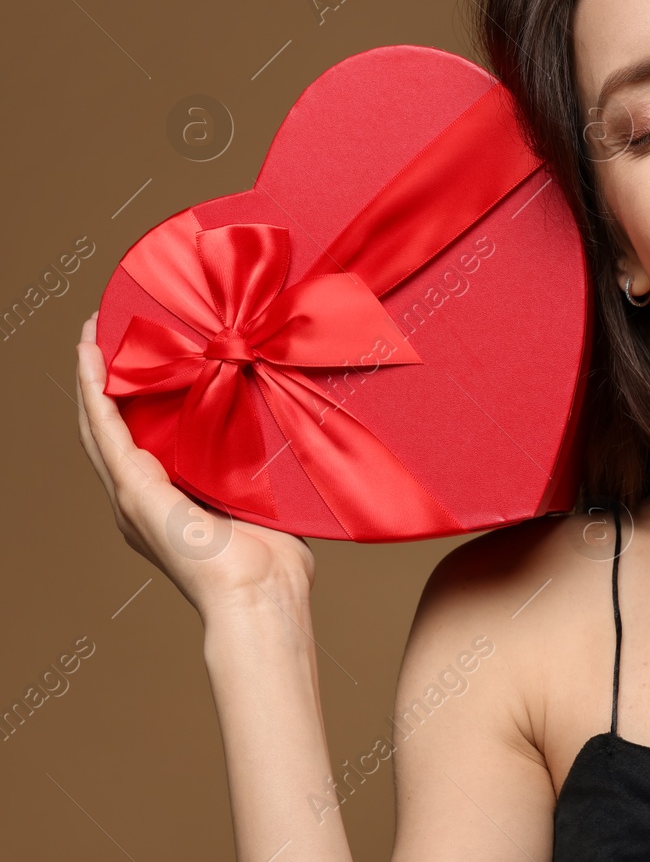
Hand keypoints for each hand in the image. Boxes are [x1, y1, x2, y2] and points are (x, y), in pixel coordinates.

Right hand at [74, 312, 315, 618]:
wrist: (261, 591)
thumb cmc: (275, 560)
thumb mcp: (263, 498)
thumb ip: (261, 467)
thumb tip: (289, 427)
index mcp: (168, 500)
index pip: (141, 438)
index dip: (134, 397)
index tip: (139, 355)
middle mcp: (141, 498)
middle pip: (111, 425)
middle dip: (104, 377)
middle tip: (104, 329)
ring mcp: (131, 495)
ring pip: (99, 422)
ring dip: (91, 374)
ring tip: (91, 331)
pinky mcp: (133, 490)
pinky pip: (105, 429)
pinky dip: (93, 389)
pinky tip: (88, 355)